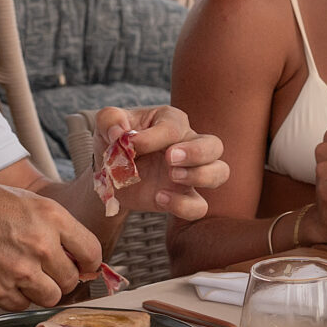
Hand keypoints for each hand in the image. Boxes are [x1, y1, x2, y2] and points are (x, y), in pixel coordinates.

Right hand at [0, 180, 106, 310]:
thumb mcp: (31, 202)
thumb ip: (58, 227)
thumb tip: (78, 254)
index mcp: (53, 218)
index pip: (92, 253)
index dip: (89, 263)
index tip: (83, 266)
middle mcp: (40, 245)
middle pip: (71, 280)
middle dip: (62, 277)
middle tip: (47, 269)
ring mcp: (20, 270)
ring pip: (51, 297)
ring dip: (42, 290)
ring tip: (26, 275)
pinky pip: (22, 305)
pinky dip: (17, 297)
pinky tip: (6, 278)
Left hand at [95, 105, 228, 221]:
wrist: (109, 172)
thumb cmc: (115, 142)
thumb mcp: (106, 124)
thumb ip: (110, 120)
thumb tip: (119, 133)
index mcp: (171, 121)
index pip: (173, 127)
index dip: (152, 138)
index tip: (129, 145)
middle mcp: (188, 145)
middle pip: (214, 145)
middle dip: (196, 152)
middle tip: (170, 158)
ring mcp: (190, 173)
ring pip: (219, 173)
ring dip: (200, 176)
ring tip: (172, 176)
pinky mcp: (183, 197)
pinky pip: (199, 206)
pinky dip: (183, 205)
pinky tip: (160, 198)